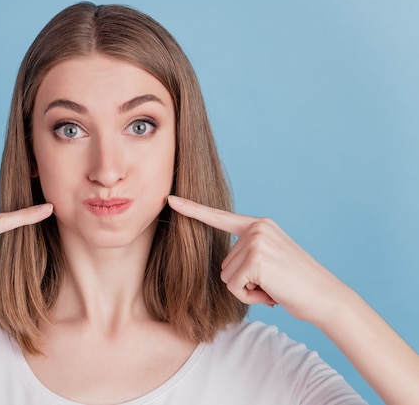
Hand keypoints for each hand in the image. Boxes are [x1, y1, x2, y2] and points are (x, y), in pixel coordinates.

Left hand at [167, 195, 348, 323]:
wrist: (326, 297)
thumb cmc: (297, 284)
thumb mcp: (271, 260)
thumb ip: (248, 254)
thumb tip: (227, 270)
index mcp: (258, 225)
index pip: (219, 217)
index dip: (192, 210)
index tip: (170, 199)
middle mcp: (256, 228)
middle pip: (223, 264)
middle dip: (244, 282)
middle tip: (271, 283)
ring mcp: (256, 241)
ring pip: (227, 277)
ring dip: (247, 291)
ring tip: (273, 287)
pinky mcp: (256, 259)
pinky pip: (235, 287)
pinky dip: (250, 297)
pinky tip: (271, 293)